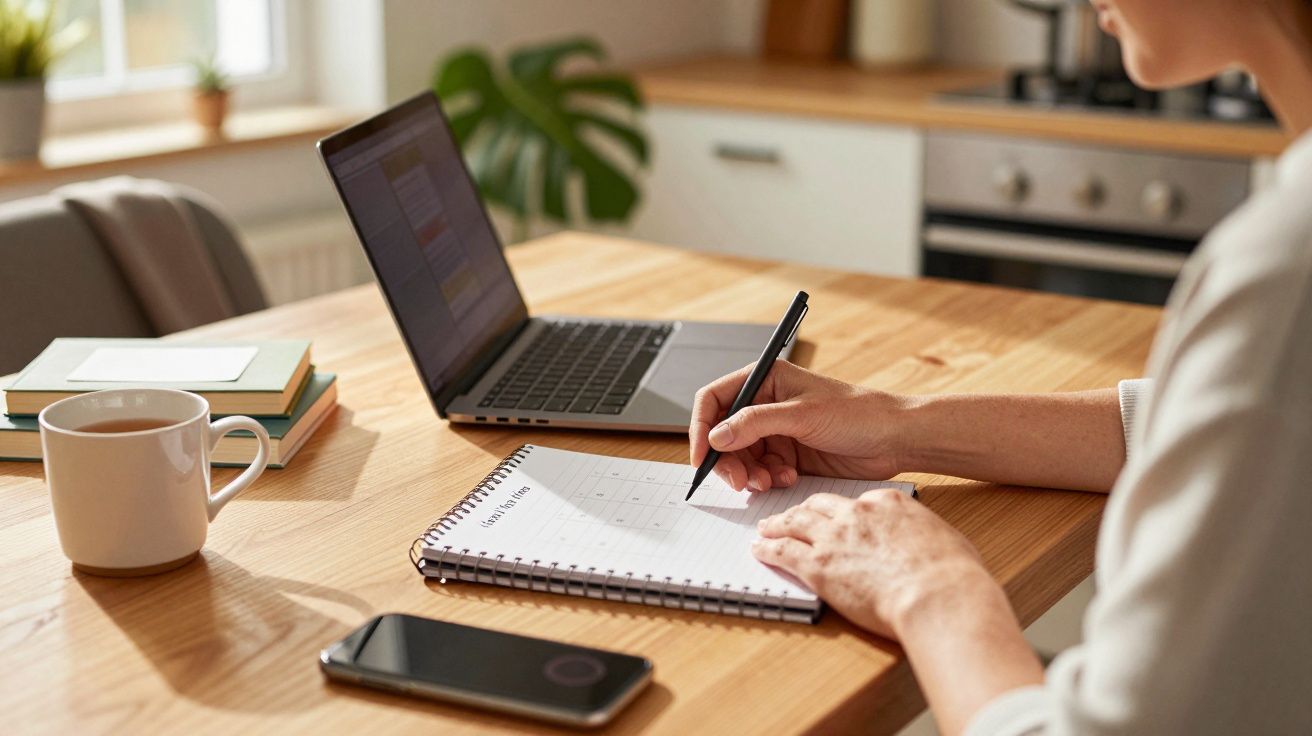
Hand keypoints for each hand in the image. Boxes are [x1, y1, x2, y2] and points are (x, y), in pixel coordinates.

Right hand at [689, 360, 905, 490]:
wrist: (895, 439)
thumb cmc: (857, 413)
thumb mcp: (802, 415)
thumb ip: (755, 423)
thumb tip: (716, 436)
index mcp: (765, 379)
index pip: (715, 399)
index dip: (701, 427)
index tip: (701, 456)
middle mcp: (765, 403)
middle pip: (723, 433)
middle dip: (728, 459)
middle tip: (740, 482)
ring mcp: (776, 430)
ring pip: (741, 456)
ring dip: (749, 473)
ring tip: (769, 482)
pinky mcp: (788, 454)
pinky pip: (761, 470)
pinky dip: (768, 478)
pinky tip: (788, 478)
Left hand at [753, 489, 996, 638]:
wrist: (938, 595)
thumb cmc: (952, 575)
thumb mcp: (944, 540)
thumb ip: (924, 536)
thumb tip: (928, 546)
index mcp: (888, 503)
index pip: (857, 501)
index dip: (843, 510)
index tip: (837, 517)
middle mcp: (857, 513)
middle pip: (820, 505)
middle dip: (803, 509)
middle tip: (790, 515)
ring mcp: (834, 538)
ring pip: (795, 522)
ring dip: (777, 524)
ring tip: (765, 527)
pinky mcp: (818, 565)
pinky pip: (783, 551)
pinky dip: (768, 548)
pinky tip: (759, 549)